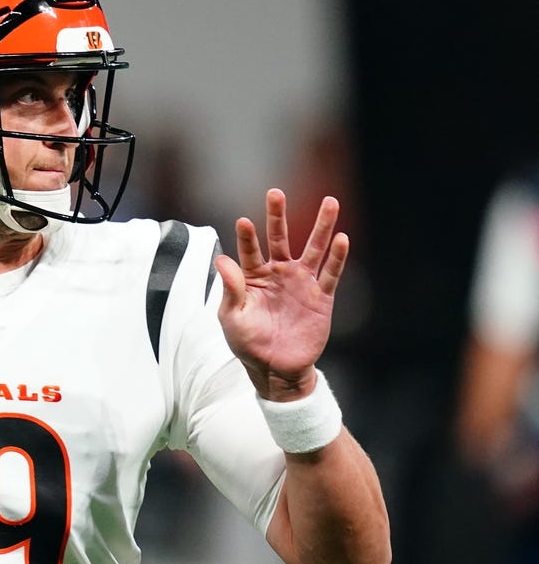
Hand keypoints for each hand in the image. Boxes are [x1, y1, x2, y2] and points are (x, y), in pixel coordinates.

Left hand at [215, 188, 347, 400]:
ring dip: (321, 226)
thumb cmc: (248, 343)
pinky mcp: (321, 297)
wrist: (275, 369)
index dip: (247, 236)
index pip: (249, 250)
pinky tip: (342, 239)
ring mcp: (301, 283)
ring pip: (313, 248)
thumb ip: (230, 289)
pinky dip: (337, 257)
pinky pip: (331, 274)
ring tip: (330, 202)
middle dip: (279, 216)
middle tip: (276, 193)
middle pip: (280, 238)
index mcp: (253, 277)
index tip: (244, 221)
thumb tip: (221, 260)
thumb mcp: (232, 318)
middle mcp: (278, 273)